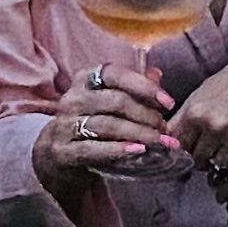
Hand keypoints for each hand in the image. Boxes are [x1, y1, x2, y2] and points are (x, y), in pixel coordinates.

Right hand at [34, 63, 184, 201]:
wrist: (58, 152)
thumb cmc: (93, 120)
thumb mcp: (110, 100)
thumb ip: (133, 87)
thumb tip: (157, 74)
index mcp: (86, 79)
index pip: (116, 75)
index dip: (144, 87)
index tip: (169, 103)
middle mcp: (73, 98)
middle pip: (115, 101)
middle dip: (145, 115)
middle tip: (164, 128)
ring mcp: (65, 124)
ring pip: (106, 125)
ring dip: (138, 133)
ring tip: (159, 142)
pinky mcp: (63, 150)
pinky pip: (92, 149)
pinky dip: (117, 149)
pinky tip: (138, 150)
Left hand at [170, 36, 227, 184]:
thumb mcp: (207, 89)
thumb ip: (188, 113)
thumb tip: (171, 135)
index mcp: (197, 109)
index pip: (177, 144)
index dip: (179, 152)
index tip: (180, 158)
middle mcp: (215, 125)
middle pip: (196, 159)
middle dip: (199, 160)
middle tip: (203, 160)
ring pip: (217, 168)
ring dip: (216, 171)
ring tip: (216, 172)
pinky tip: (223, 193)